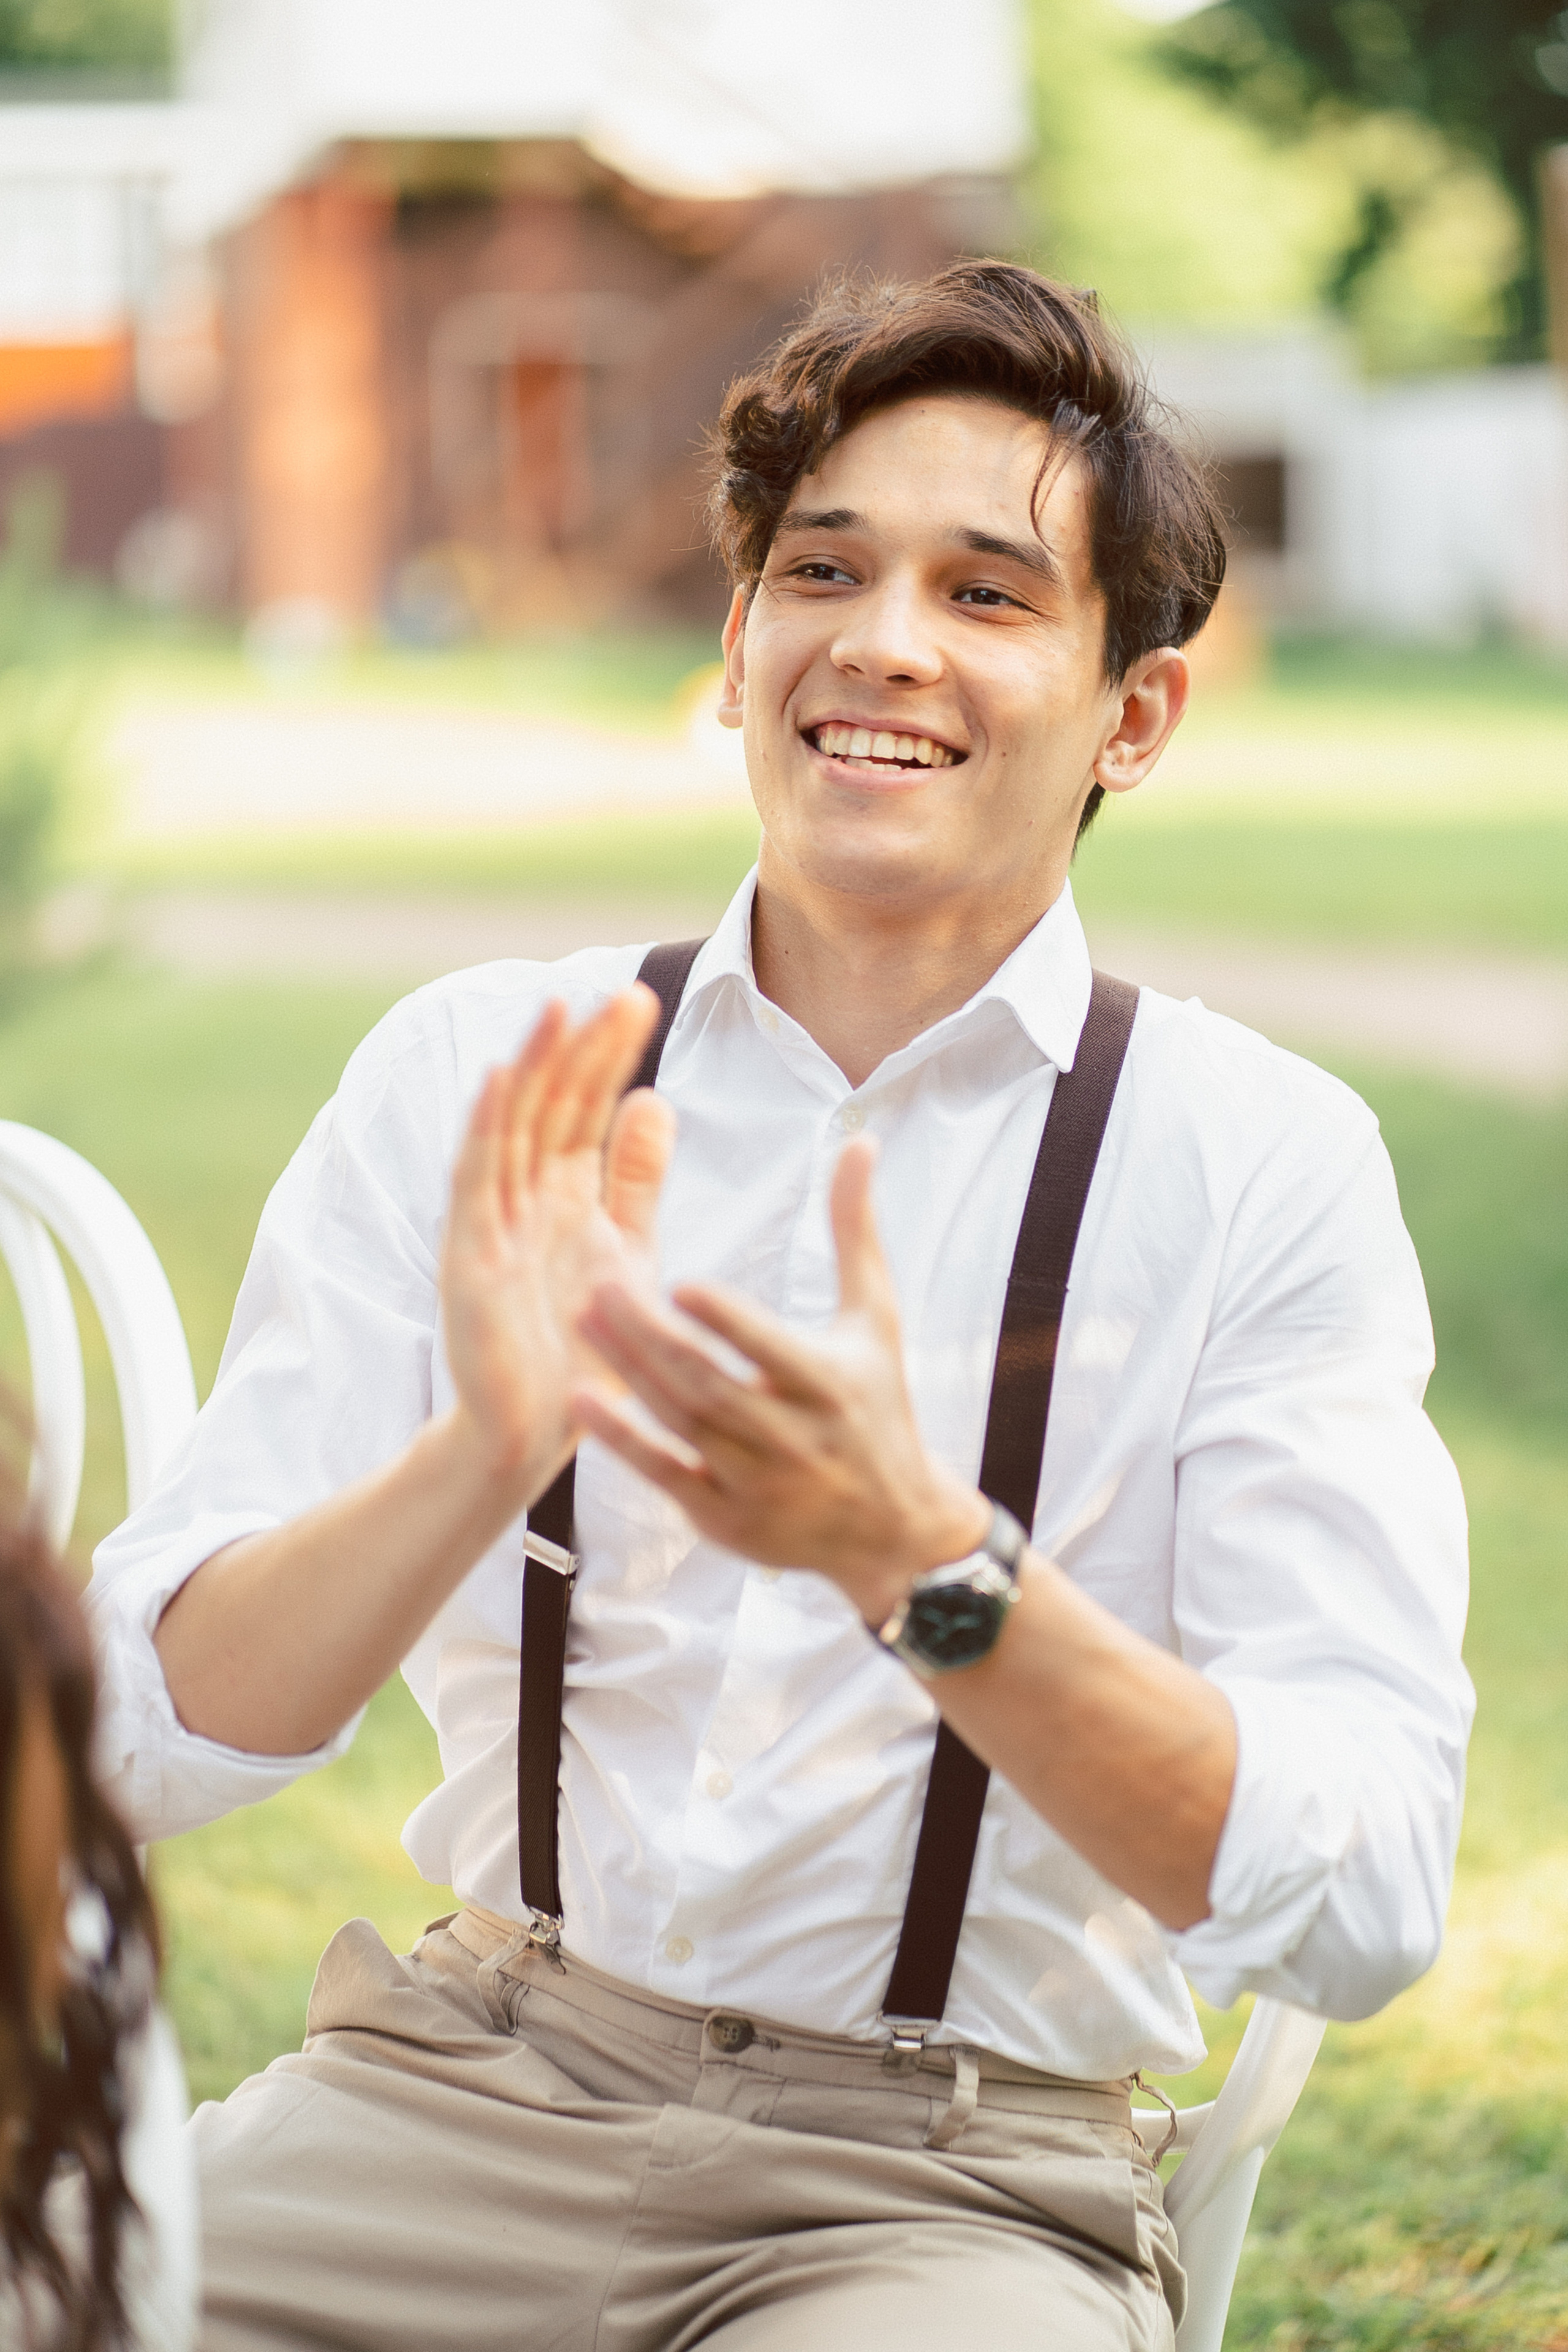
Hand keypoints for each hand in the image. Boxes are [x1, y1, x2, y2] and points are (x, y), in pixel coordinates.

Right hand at [440, 986, 675, 1499]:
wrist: (537, 1430)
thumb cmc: (580, 1345)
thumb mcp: (625, 1250)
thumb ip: (635, 1180)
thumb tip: (654, 1098)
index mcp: (565, 1193)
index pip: (588, 1107)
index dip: (610, 1054)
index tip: (642, 999)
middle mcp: (525, 1197)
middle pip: (553, 1105)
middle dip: (584, 1048)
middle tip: (622, 992)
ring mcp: (492, 1222)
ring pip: (513, 1129)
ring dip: (534, 1068)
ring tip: (558, 1009)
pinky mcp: (469, 1255)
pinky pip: (476, 1181)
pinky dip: (487, 1128)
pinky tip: (503, 1080)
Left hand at [574, 1138, 988, 1624]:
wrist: (890, 1528)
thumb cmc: (877, 1405)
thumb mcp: (876, 1321)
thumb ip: (854, 1232)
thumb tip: (858, 1139)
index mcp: (831, 1387)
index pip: (771, 1351)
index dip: (727, 1322)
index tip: (680, 1282)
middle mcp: (795, 1440)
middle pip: (709, 1384)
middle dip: (650, 1337)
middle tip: (596, 1284)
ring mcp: (758, 1486)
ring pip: (681, 1425)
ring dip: (627, 1374)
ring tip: (582, 1318)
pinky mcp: (725, 1521)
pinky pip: (665, 1476)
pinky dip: (623, 1441)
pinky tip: (581, 1401)